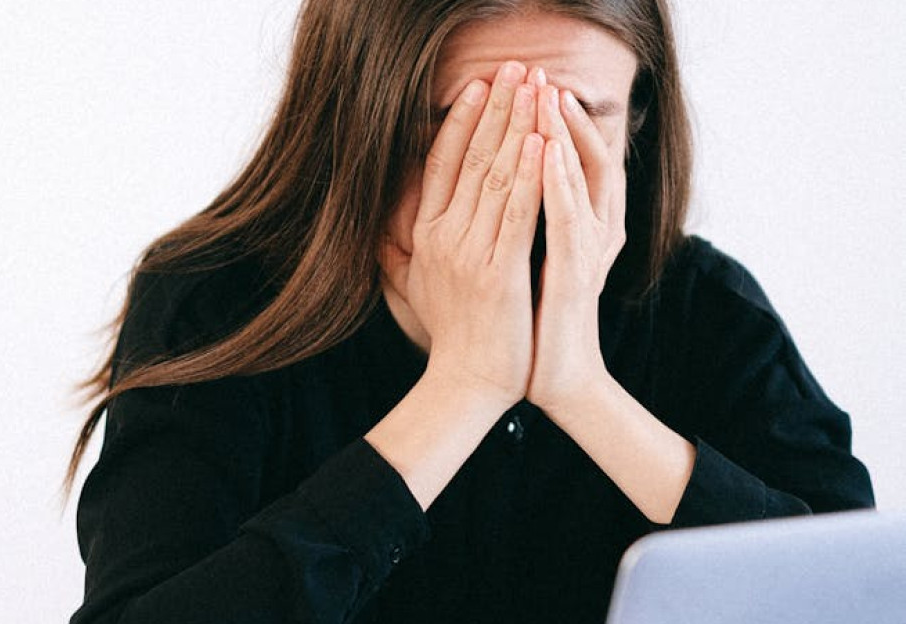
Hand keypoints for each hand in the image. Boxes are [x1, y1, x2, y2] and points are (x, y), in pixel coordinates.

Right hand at [379, 61, 543, 406]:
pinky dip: (530, 175)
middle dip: (497, 107)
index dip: (462, 121)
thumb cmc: (452, 334)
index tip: (479, 85)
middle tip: (516, 67)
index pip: (442, 163)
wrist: (466, 382)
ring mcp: (469, 253)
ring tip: (535, 87)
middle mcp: (442, 237)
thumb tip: (393, 223)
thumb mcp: (419, 283)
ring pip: (496, 176)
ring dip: (518, 126)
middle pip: (471, 158)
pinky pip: (517, 213)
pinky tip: (543, 142)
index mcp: (426, 234)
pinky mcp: (498, 272)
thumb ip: (408, 248)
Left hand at [524, 80, 627, 414]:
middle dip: (551, 115)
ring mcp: (584, 250)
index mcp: (567, 227)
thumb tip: (473, 200)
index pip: (555, 162)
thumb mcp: (515, 266)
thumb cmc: (530, 324)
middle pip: (572, 158)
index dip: (537, 124)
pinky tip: (546, 151)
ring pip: (577, 178)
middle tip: (535, 74)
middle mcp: (584, 231)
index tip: (514, 89)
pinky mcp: (576, 273)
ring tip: (544, 94)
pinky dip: (558, 181)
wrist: (553, 378)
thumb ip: (507, 230)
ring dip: (560, 133)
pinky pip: (568, 218)